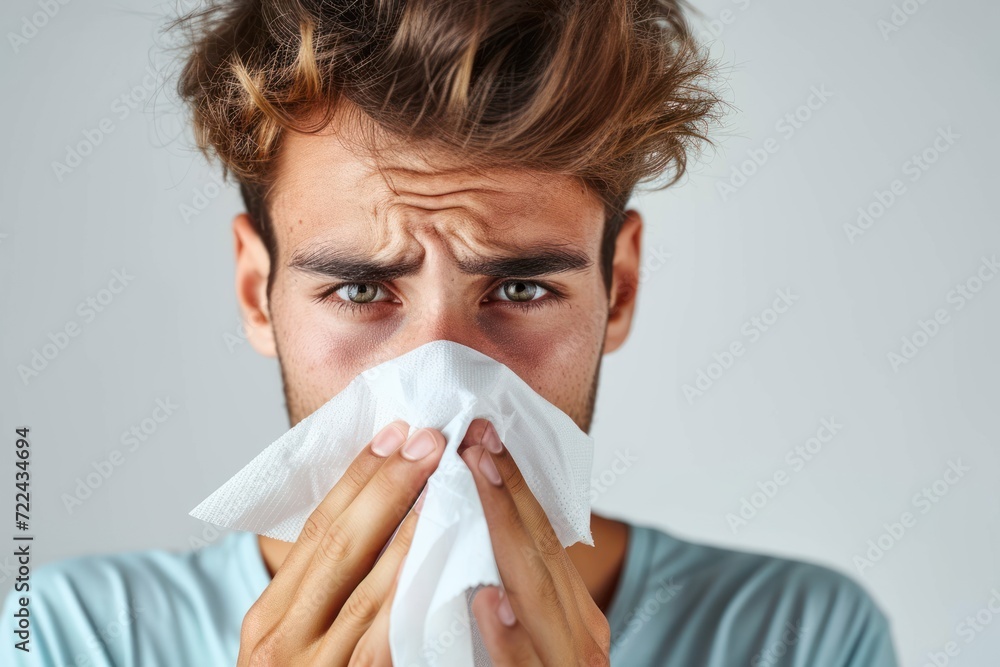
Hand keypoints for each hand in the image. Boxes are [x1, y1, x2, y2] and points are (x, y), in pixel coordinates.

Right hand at [237, 421, 445, 665]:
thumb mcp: (301, 638)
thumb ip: (328, 584)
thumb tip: (381, 509)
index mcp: (268, 619)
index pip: (317, 529)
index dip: (360, 477)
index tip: (397, 432)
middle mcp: (283, 644)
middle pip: (342, 545)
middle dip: (392, 487)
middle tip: (432, 438)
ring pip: (375, 590)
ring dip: (418, 532)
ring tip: (454, 484)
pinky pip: (396, 644)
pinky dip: (425, 600)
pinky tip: (459, 565)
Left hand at [459, 419, 610, 666]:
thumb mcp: (530, 631)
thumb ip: (514, 584)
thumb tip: (482, 533)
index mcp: (572, 613)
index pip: (543, 537)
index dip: (512, 485)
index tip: (481, 436)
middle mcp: (580, 637)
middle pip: (541, 552)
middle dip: (507, 491)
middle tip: (476, 435)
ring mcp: (568, 664)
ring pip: (539, 596)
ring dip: (507, 535)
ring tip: (480, 481)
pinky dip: (509, 638)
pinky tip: (489, 601)